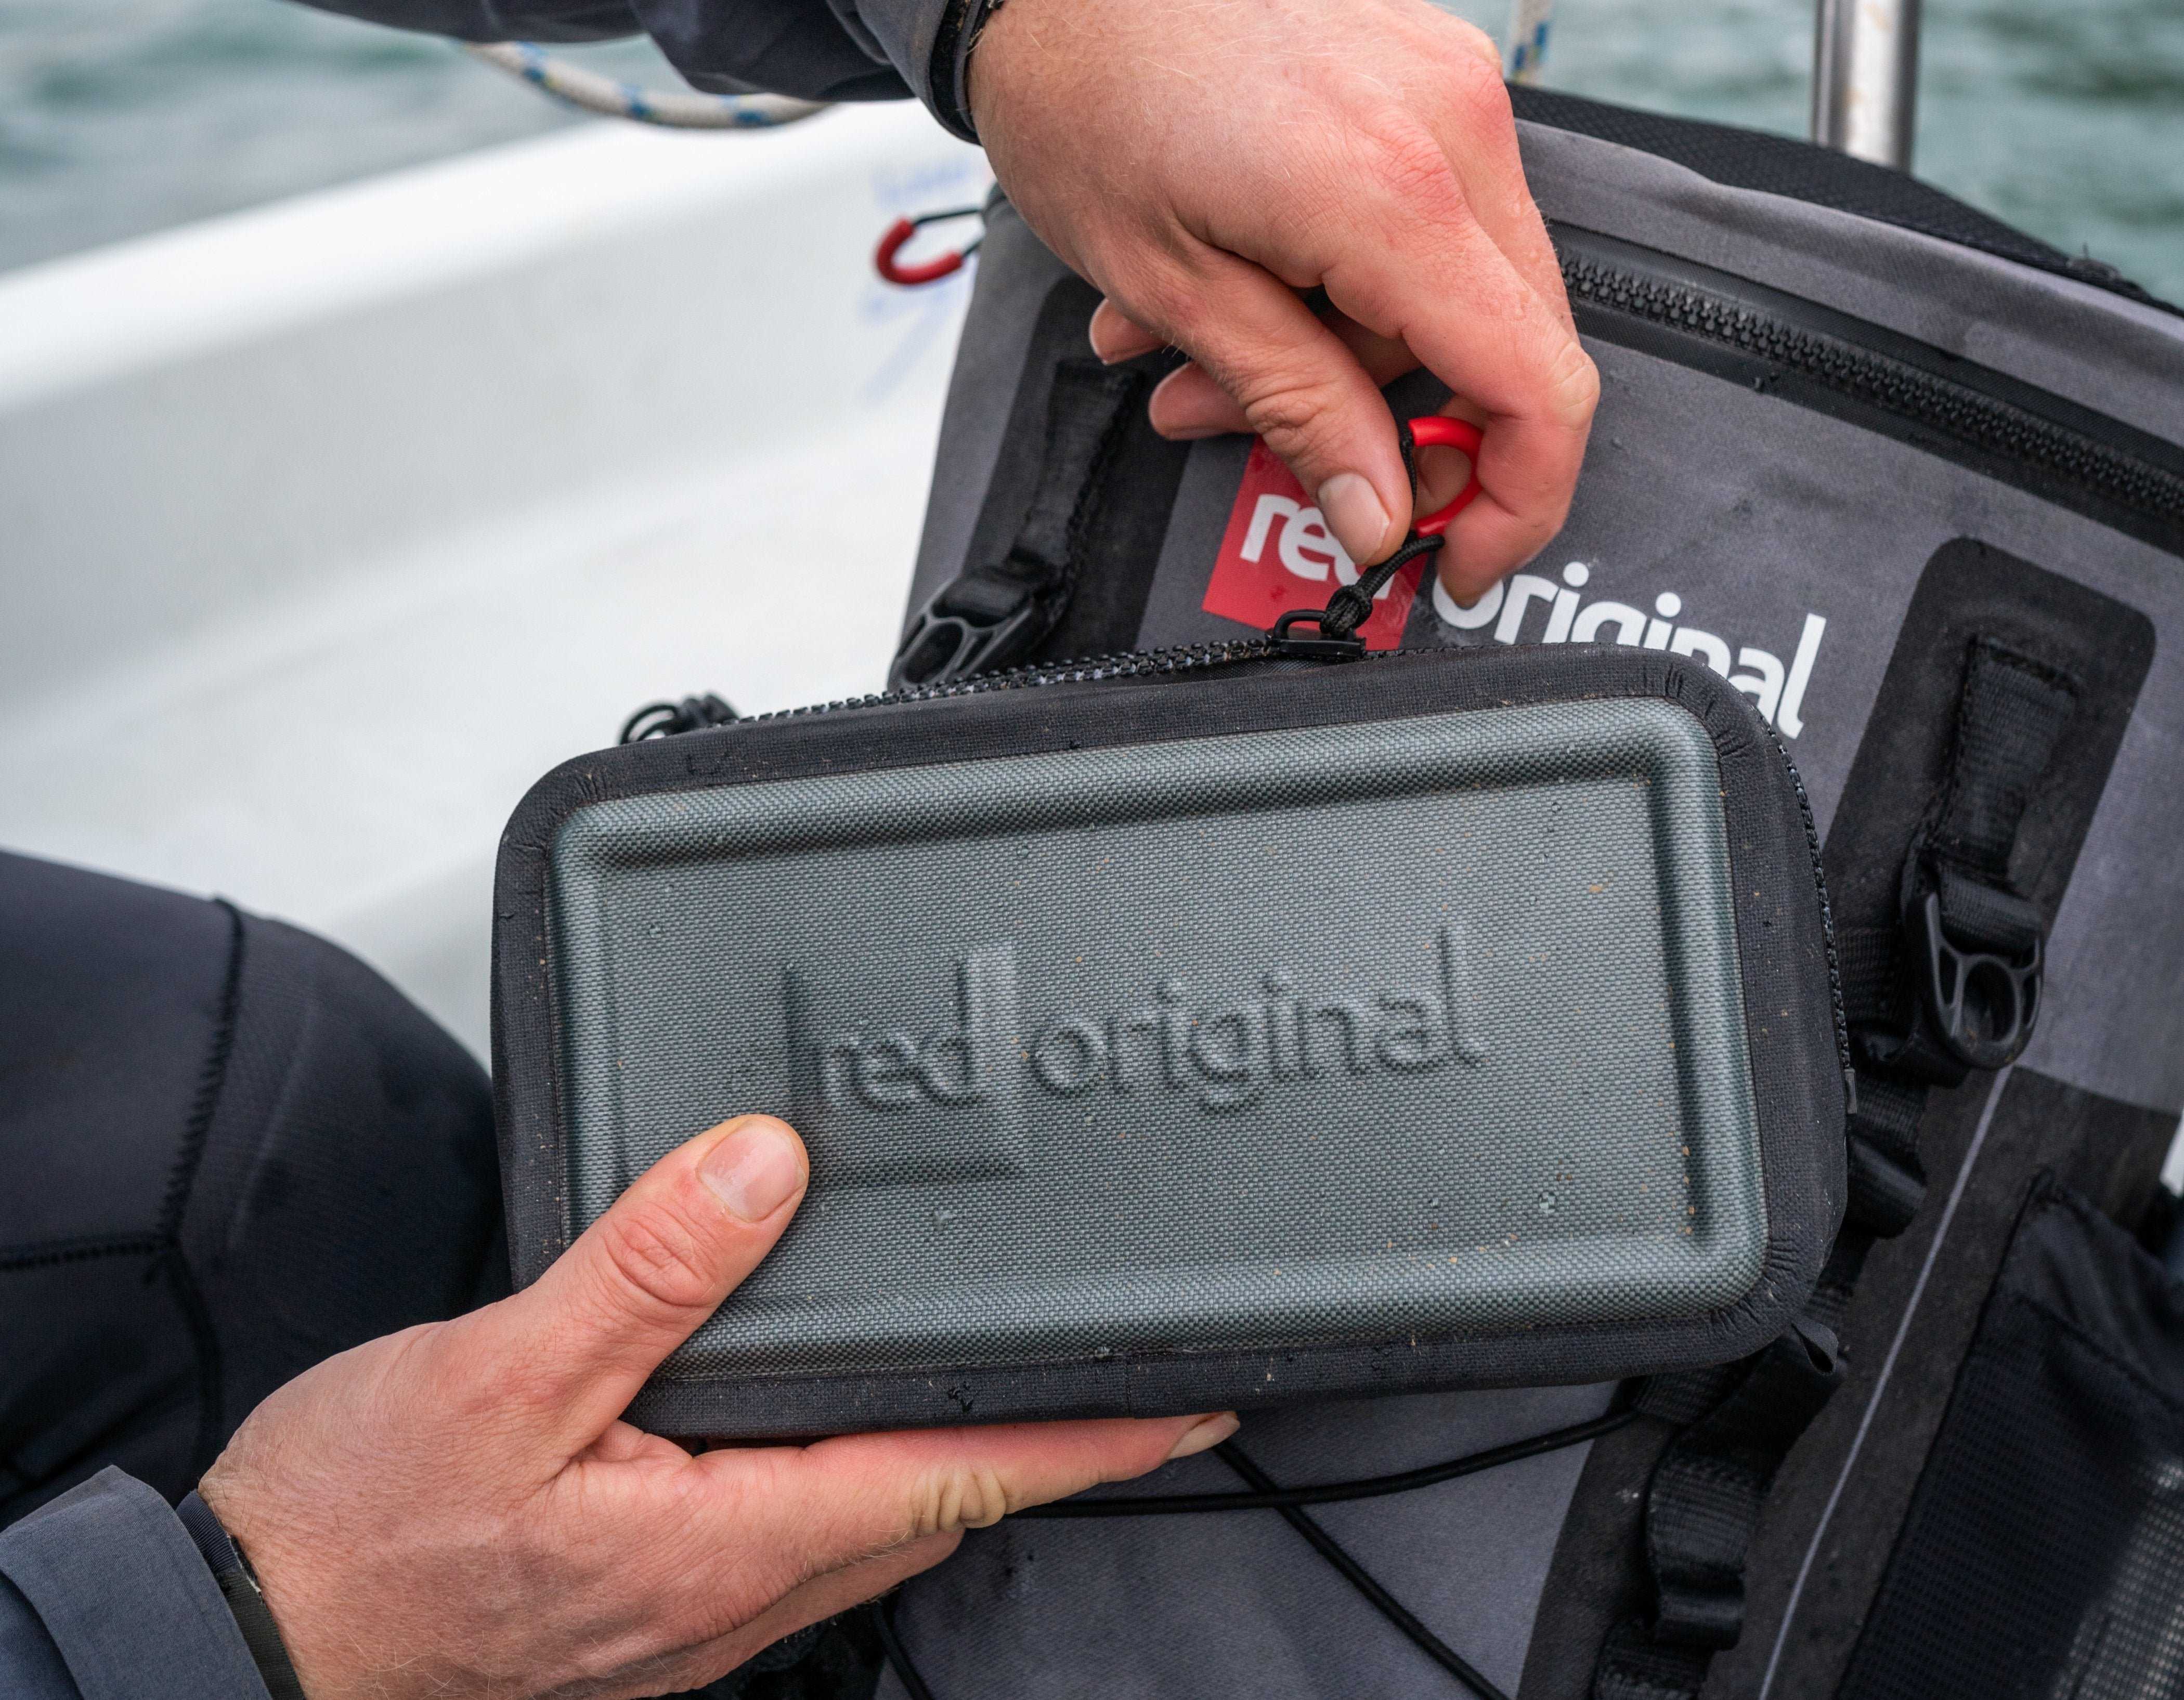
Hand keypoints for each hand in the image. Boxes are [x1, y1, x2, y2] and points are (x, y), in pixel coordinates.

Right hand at [200, 1115, 1233, 1697]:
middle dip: (1049, 1445)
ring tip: (1019, 1386)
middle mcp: (735, 1592)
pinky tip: (844, 1418)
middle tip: (1134, 1379)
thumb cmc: (358, 1536)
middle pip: (939, 1505)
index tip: (1193, 1399)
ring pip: (874, 1519)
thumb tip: (758, 1170)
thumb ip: (643, 1270)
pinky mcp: (652, 1592)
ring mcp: (697, 1605)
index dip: (1090, 1436)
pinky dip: (861, 1463)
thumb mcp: (499, 1377)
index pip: (959, 1477)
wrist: (250, 1637)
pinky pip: (799, 1523)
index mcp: (724, 1540)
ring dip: (960, 1455)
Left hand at [966, 0, 1596, 604]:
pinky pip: (1426, 224)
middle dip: (1390, 427)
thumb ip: (1301, 412)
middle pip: (1506, 346)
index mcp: (1394, 190)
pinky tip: (1238, 287)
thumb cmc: (1085, 99)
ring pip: (1454, 296)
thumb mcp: (1179, 294)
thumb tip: (1380, 516)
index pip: (1538, 384)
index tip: (1460, 560)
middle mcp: (1451, 122)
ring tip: (1195, 357)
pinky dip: (1340, 285)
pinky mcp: (1424, 78)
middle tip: (1267, 444)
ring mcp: (1447, 88)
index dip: (1517, 501)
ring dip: (1334, 358)